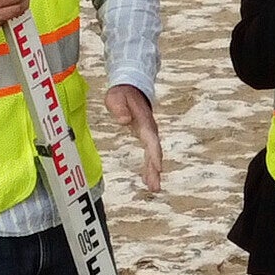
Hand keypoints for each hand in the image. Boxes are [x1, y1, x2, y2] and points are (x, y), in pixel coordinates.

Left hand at [103, 83, 164, 197]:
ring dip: (154, 171)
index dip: (155, 154)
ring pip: (154, 155)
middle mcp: (150, 129)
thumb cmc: (122, 93)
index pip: (151, 140)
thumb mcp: (116, 97)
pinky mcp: (146, 137)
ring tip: (154, 188)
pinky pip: (149, 154)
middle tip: (155, 186)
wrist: (132, 86)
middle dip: (155, 169)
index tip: (159, 167)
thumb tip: (124, 120)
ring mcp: (149, 134)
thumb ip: (119, 108)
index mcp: (144, 121)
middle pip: (155, 152)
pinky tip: (148, 180)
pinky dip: (150, 167)